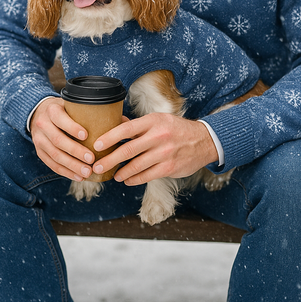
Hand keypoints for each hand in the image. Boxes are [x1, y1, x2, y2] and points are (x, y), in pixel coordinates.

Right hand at [30, 97, 95, 180]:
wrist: (39, 114)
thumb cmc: (64, 110)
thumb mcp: (71, 105)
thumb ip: (89, 111)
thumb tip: (120, 119)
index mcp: (52, 110)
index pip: (60, 119)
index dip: (72, 128)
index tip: (86, 136)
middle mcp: (43, 124)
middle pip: (58, 140)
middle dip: (75, 151)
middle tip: (91, 159)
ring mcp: (39, 140)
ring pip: (55, 155)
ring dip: (72, 166)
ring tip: (87, 172)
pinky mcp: (40, 152)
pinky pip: (52, 164)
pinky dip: (66, 172)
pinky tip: (78, 176)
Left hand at [90, 114, 218, 185]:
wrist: (204, 141)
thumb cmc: (177, 129)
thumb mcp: (159, 121)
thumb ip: (138, 125)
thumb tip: (117, 123)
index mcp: (153, 121)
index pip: (126, 129)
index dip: (109, 137)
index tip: (96, 145)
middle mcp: (159, 136)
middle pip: (128, 149)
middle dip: (109, 159)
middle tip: (97, 166)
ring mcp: (165, 153)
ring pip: (136, 165)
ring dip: (121, 172)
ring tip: (114, 175)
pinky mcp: (170, 167)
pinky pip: (146, 176)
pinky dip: (134, 179)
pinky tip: (127, 180)